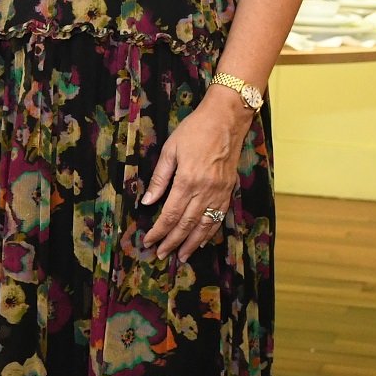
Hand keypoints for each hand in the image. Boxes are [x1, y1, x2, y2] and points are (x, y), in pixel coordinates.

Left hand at [141, 90, 248, 263]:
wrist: (227, 119)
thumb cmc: (195, 130)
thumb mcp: (171, 150)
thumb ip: (160, 178)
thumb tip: (147, 202)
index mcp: (187, 181)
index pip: (170, 215)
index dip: (159, 232)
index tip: (149, 242)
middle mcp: (205, 191)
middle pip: (186, 224)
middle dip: (173, 242)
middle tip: (161, 255)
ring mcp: (219, 192)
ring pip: (205, 225)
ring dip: (192, 243)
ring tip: (182, 257)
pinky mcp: (228, 190)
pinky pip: (219, 217)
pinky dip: (210, 232)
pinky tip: (202, 241)